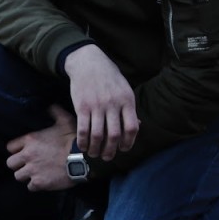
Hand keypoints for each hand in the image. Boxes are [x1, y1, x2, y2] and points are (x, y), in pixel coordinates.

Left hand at [6, 106, 78, 190]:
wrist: (83, 159)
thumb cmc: (73, 139)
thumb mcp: (64, 120)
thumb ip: (54, 112)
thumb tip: (50, 105)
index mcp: (30, 140)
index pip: (10, 147)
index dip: (16, 150)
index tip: (22, 151)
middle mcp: (27, 155)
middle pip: (10, 163)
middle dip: (17, 164)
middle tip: (26, 164)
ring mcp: (32, 170)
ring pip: (18, 176)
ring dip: (25, 175)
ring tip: (33, 173)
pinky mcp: (40, 183)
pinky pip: (30, 187)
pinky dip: (35, 185)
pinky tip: (42, 181)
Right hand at [64, 44, 138, 161]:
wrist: (88, 62)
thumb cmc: (108, 77)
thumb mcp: (124, 89)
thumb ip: (129, 108)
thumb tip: (136, 126)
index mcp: (127, 100)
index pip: (132, 127)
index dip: (129, 142)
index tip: (124, 149)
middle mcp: (113, 104)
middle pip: (114, 135)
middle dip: (111, 150)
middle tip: (108, 157)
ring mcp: (96, 105)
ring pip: (98, 135)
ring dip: (96, 149)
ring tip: (95, 153)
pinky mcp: (82, 106)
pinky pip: (83, 129)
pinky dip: (83, 141)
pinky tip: (84, 146)